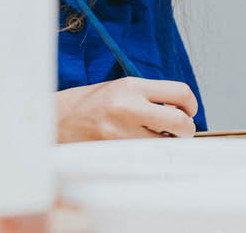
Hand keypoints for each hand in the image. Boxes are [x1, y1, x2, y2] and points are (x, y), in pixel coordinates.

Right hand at [55, 77, 197, 141]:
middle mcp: (129, 108)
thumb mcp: (119, 88)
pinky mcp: (115, 153)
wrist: (54, 121)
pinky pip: (148, 158)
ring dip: (168, 144)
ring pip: (166, 145)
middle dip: (186, 129)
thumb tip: (181, 109)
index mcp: (131, 86)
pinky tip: (141, 149)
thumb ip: (149, 95)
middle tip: (179, 130)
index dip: (192, 104)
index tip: (189, 110)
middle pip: (181, 122)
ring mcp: (122, 133)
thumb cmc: (88, 105)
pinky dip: (151, 155)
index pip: (179, 92)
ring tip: (154, 139)